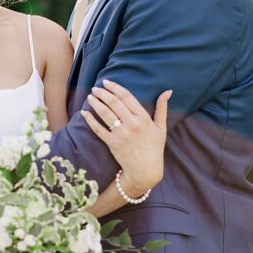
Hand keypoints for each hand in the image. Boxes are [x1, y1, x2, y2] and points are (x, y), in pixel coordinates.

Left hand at [81, 79, 170, 194]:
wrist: (145, 170)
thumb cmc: (154, 148)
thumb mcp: (161, 127)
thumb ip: (162, 108)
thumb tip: (168, 91)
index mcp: (143, 118)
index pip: (126, 97)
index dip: (115, 87)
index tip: (107, 82)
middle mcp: (132, 124)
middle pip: (114, 103)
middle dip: (103, 93)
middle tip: (95, 88)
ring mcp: (121, 134)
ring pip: (105, 113)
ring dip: (96, 103)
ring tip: (90, 96)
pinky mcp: (112, 144)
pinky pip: (98, 129)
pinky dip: (90, 120)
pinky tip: (84, 113)